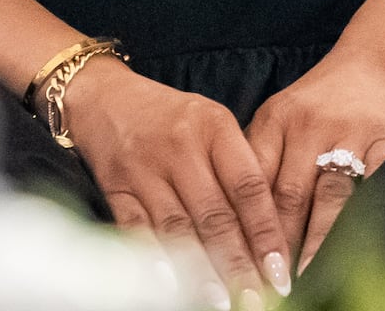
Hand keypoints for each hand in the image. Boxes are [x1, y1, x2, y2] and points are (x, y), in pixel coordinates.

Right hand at [64, 57, 293, 302]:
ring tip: (220, 301)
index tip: (280, 272)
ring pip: (180, 227)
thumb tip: (268, 235)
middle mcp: (182, 147)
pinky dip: (155, 258)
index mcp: (215, 128)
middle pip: (216, 215)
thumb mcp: (211, 124)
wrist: (104, 95)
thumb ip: (237, 168)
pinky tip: (170, 284)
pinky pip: (137, 227)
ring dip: (201, 271)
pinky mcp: (116, 184)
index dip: (267, 234)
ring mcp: (146, 167)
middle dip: (238, 265)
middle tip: (255, 299)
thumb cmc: (169, 116)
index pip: (249, 188)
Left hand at [247, 48, 384, 273]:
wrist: (374, 65)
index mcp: (275, 121)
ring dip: (316, 245)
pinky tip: (349, 252)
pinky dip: (358, 225)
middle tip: (270, 284)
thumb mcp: (279, 119)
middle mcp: (308, 127)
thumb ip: (259, 159)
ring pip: (328, 200)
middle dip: (278, 246)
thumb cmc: (319, 102)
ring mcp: (348, 135)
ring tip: (307, 280)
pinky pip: (370, 193)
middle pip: (288, 197)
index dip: (246, 226)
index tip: (238, 263)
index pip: (254, 181)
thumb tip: (232, 217)